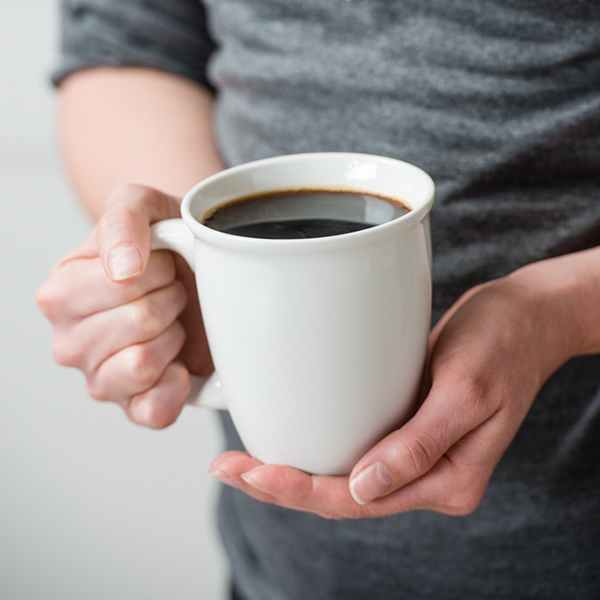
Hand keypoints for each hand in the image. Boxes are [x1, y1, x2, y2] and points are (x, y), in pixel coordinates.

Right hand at [37, 184, 212, 427]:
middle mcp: (69, 342)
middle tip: (170, 291)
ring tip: (171, 320)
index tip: (161, 263)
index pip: (123, 285)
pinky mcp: (133, 407)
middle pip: (140, 322)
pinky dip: (176, 384)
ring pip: (143, 364)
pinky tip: (179, 361)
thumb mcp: (141, 204)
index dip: (160, 270)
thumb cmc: (160, 241)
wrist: (189, 269)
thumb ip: (124, 220)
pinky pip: (153, 409)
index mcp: (59, 293)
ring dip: (174, 335)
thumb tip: (122, 269)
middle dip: (171, 299)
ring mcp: (99, 379)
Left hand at [209, 266, 582, 518]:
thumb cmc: (502, 344)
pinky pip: (354, 449)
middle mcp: (426, 476)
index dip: (300, 490)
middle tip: (226, 467)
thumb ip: (418, 446)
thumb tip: (363, 488)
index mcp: (446, 480)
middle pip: (342, 494)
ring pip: (343, 477)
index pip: (360, 499)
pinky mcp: (405, 429)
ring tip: (241, 461)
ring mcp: (414, 455)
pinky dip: (316, 448)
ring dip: (293, 471)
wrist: (523, 318)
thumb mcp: (465, 391)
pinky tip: (286, 436)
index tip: (250, 474)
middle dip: (281, 485)